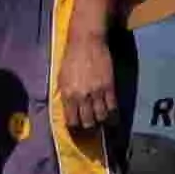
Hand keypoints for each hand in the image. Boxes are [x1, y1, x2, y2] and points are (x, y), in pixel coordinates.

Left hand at [56, 22, 121, 137]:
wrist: (86, 41)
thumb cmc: (71, 58)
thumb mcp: (61, 78)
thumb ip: (64, 95)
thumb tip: (68, 110)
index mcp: (68, 95)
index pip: (71, 121)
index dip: (75, 130)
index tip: (77, 132)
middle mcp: (82, 97)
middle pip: (87, 123)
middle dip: (89, 129)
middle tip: (91, 130)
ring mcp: (97, 93)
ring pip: (101, 117)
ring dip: (101, 123)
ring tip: (101, 123)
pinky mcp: (109, 87)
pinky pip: (113, 107)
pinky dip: (113, 115)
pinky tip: (113, 118)